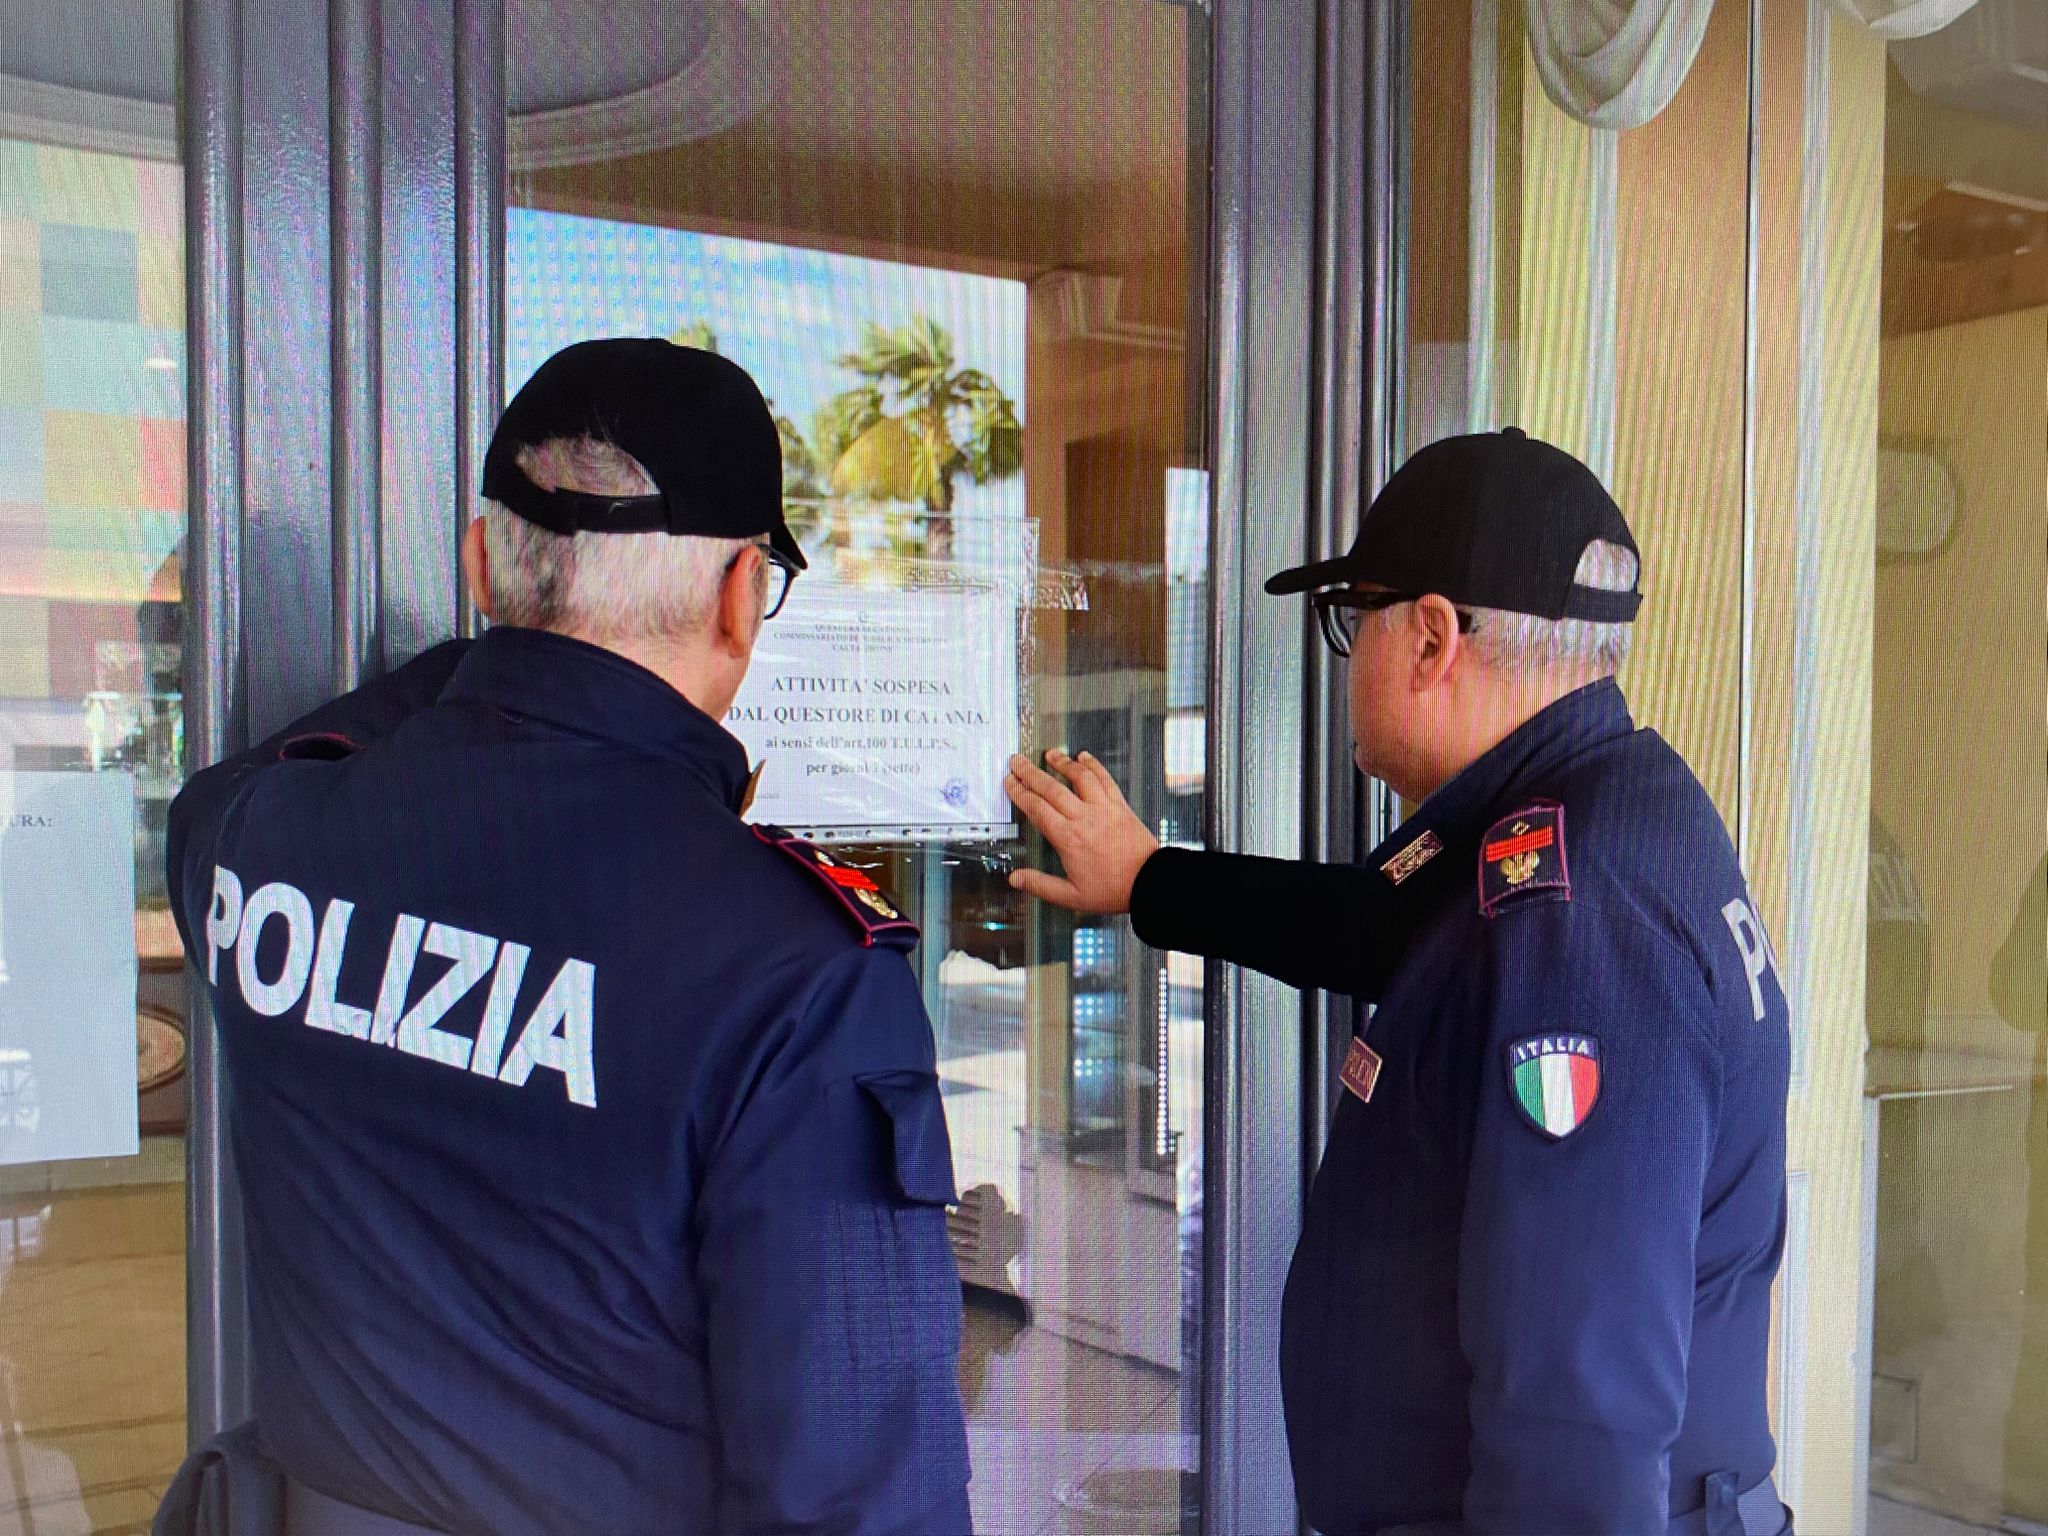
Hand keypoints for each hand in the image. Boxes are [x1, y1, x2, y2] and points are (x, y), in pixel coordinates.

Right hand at [1004, 749, 1159, 914]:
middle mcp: (1084, 818)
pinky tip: (1084, 757)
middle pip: (1051, 788)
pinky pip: (1104, 779)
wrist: (1150, 882)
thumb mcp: (1072, 896)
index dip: (1020, 793)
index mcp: (1068, 839)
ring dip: (1062, 763)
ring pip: (1079, 777)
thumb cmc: (1114, 890)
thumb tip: (1016, 879)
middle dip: (1031, 773)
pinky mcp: (1120, 805)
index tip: (1010, 783)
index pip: (1036, 808)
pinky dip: (1093, 765)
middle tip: (1017, 761)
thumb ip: (1041, 885)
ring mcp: (1103, 808)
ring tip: (1049, 754)